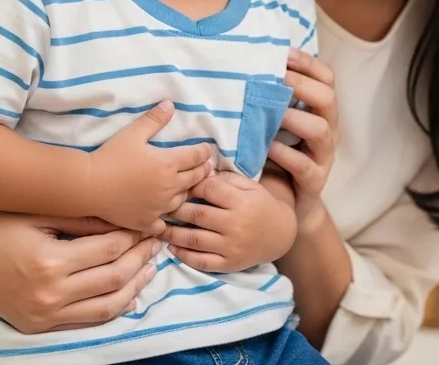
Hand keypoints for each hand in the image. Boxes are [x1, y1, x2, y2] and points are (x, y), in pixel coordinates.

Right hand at [0, 210, 161, 333]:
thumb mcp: (40, 212)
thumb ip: (83, 219)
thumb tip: (126, 220)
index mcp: (50, 261)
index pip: (109, 249)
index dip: (133, 236)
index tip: (146, 225)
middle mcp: (49, 293)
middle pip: (114, 278)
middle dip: (141, 259)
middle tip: (156, 243)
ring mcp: (44, 315)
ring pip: (107, 307)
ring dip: (135, 287)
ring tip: (150, 268)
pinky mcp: (38, 326)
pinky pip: (87, 322)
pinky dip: (112, 309)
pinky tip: (128, 294)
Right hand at [86, 101, 214, 231]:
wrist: (89, 185)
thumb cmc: (111, 156)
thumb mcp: (132, 133)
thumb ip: (154, 119)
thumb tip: (170, 104)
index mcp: (169, 164)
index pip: (197, 156)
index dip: (205, 152)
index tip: (207, 150)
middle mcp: (170, 187)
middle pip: (196, 178)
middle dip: (203, 170)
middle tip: (208, 167)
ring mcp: (160, 207)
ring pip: (183, 200)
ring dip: (187, 192)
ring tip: (187, 187)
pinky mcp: (148, 222)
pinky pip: (165, 223)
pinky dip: (167, 218)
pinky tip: (165, 214)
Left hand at [159, 171, 297, 272]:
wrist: (280, 235)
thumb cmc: (260, 205)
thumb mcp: (249, 186)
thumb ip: (226, 179)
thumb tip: (201, 173)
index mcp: (241, 201)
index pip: (209, 189)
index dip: (191, 185)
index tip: (179, 183)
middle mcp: (235, 224)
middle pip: (197, 213)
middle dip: (175, 208)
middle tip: (159, 204)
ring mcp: (231, 246)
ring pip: (194, 239)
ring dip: (172, 233)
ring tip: (158, 227)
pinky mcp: (229, 263)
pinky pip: (201, 261)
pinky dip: (184, 255)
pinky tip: (172, 247)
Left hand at [268, 48, 336, 230]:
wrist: (291, 205)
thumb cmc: (280, 156)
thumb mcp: (280, 125)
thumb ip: (274, 100)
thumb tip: (246, 66)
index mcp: (322, 111)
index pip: (327, 78)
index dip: (308, 63)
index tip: (283, 53)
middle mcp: (329, 130)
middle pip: (328, 99)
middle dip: (303, 85)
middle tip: (279, 79)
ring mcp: (323, 156)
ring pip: (321, 130)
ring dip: (296, 118)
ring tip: (275, 113)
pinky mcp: (314, 180)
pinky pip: (304, 166)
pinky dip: (286, 155)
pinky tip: (267, 148)